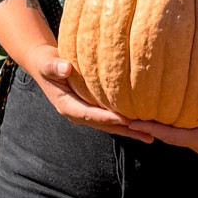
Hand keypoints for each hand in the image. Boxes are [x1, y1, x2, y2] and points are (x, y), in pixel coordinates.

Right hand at [25, 48, 155, 140]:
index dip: (106, 118)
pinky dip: (127, 122)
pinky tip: (144, 124)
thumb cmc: (47, 63)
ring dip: (130, 130)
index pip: (89, 115)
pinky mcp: (94, 109)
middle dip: (124, 130)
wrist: (47, 66)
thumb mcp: (47, 64)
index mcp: (67, 107)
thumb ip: (54, 66)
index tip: (124, 119)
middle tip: (146, 132)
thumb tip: (65, 68)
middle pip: (104, 125)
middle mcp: (78, 114)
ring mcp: (87, 113)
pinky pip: (112, 118)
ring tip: (151, 135)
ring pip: (111, 125)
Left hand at [133, 95, 197, 156]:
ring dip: (157, 125)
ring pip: (175, 133)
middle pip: (169, 137)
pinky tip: (160, 108)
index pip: (173, 137)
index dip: (152, 130)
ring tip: (135, 112)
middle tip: (124, 115)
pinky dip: (170, 121)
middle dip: (148, 128)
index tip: (131, 122)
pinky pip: (184, 129)